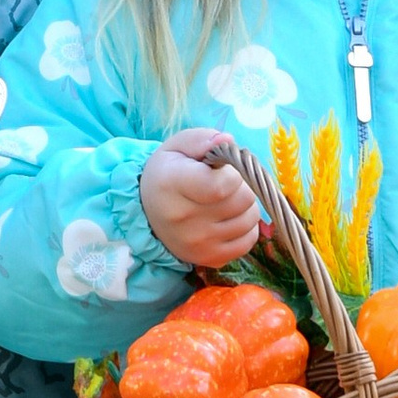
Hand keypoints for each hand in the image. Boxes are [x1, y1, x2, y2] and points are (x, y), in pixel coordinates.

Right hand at [140, 130, 264, 269]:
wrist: (147, 212)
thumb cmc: (167, 173)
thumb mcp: (177, 147)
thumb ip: (202, 139)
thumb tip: (228, 141)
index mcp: (172, 185)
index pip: (223, 184)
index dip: (233, 172)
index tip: (222, 169)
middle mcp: (184, 219)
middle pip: (242, 199)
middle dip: (241, 185)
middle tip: (225, 183)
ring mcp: (198, 243)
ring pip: (250, 219)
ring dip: (245, 205)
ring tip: (226, 200)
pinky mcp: (209, 258)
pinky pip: (249, 240)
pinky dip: (246, 227)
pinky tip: (229, 218)